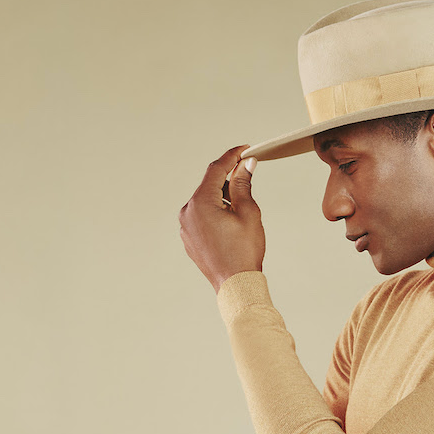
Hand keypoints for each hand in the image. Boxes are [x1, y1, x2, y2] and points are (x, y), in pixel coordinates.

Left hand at [178, 145, 265, 292]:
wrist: (235, 285)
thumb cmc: (244, 251)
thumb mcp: (248, 212)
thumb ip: (243, 184)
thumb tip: (245, 165)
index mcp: (200, 202)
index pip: (216, 169)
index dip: (232, 156)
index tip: (245, 149)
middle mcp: (187, 212)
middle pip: (209, 185)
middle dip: (228, 178)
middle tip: (248, 174)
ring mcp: (185, 227)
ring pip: (205, 201)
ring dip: (222, 196)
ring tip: (243, 205)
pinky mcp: (189, 238)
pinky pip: (201, 217)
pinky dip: (216, 212)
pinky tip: (231, 220)